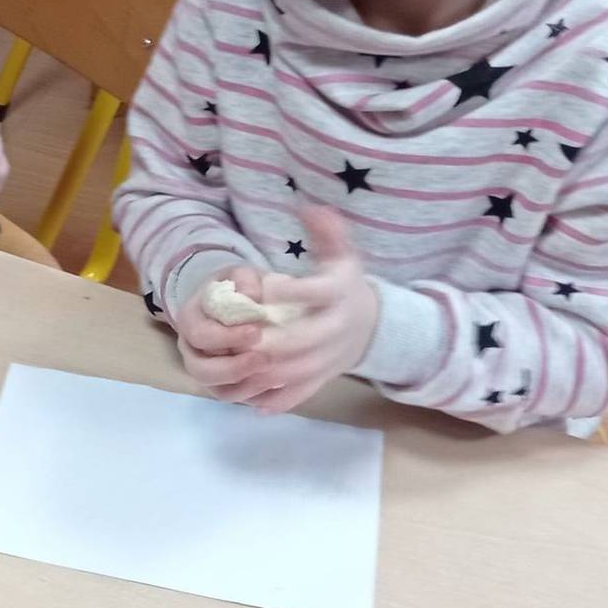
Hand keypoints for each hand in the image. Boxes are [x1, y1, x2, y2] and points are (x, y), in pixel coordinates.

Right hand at [172, 263, 269, 394]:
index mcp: (190, 320)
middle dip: (233, 368)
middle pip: (200, 370)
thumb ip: (245, 281)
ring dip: (245, 386)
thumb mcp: (241, 275)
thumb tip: (252, 296)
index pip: (200, 335)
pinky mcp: (223, 385)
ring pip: (216, 390)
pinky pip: (234, 398)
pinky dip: (254, 395)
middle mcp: (191, 349)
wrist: (244, 303)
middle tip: (265, 359)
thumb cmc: (241, 289)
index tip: (257, 331)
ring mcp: (205, 370)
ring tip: (274, 376)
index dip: (226, 337)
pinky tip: (276, 385)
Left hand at [224, 209, 378, 414]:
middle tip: (239, 336)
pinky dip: (278, 399)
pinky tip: (251, 399)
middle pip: (305, 340)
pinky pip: (302, 393)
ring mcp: (332, 358)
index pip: (319, 293)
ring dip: (266, 372)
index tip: (265, 287)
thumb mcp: (340, 254)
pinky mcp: (325, 378)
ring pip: (300, 372)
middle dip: (271, 340)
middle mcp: (338, 329)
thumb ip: (327, 232)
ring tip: (236, 364)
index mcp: (340, 295)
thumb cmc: (343, 284)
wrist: (370, 323)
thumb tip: (310, 207)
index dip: (293, 291)